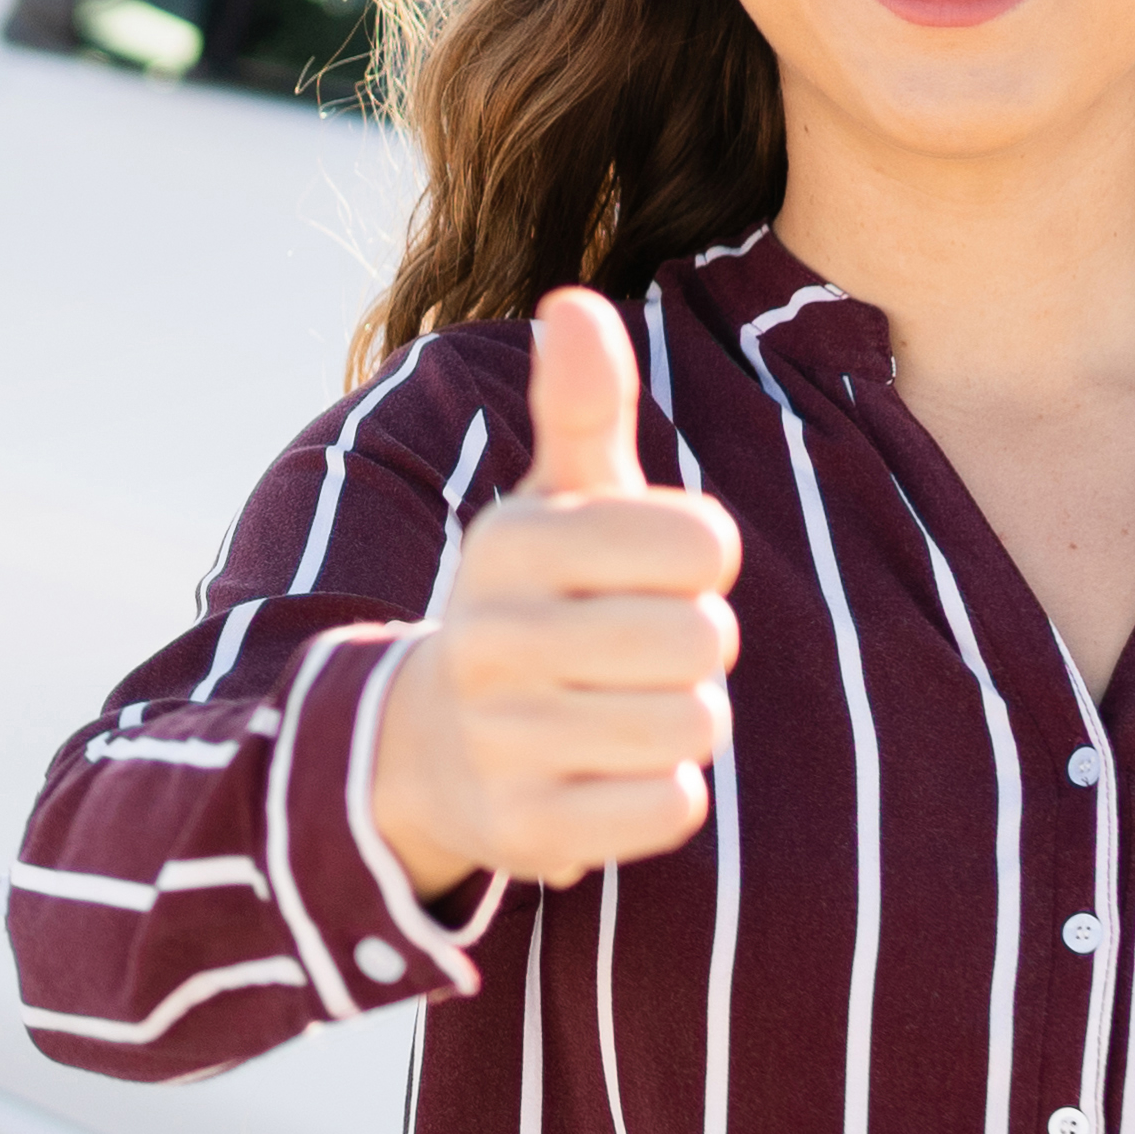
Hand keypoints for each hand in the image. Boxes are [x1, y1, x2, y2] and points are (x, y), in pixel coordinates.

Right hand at [358, 289, 744, 894]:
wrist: (429, 746)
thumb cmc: (535, 603)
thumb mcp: (554, 502)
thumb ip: (583, 405)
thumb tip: (575, 302)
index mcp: (512, 543)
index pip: (703, 543)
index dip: (702, 562)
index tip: (651, 575)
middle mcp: (492, 637)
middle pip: (705, 642)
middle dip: (697, 650)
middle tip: (642, 654)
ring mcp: (503, 739)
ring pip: (694, 727)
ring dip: (682, 724)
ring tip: (622, 711)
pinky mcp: (527, 831)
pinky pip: (669, 809)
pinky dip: (662, 797)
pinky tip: (610, 775)